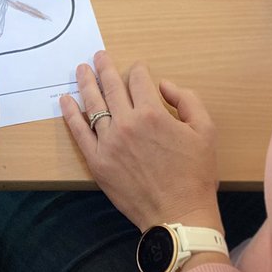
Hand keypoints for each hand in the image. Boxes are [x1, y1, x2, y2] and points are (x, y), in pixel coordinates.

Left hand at [61, 51, 222, 233]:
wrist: (179, 215)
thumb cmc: (195, 174)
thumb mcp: (205, 130)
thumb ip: (187, 100)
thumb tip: (163, 85)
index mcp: (153, 113)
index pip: (139, 80)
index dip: (138, 70)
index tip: (137, 68)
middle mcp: (127, 124)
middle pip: (111, 87)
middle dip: (105, 68)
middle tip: (98, 56)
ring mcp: (108, 143)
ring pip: (93, 105)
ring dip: (86, 83)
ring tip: (81, 70)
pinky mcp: (97, 161)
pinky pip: (79, 132)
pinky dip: (71, 114)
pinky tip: (65, 100)